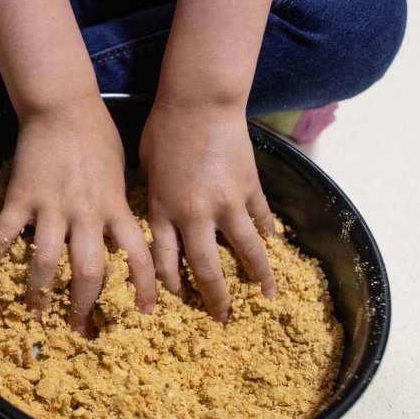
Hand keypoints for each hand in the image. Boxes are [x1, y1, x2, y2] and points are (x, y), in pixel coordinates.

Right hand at [0, 97, 155, 335]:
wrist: (65, 106)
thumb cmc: (99, 136)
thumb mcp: (122, 174)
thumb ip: (120, 207)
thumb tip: (124, 236)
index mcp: (115, 208)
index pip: (138, 257)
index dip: (144, 288)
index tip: (144, 313)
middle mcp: (87, 214)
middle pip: (89, 273)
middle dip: (84, 306)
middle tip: (80, 330)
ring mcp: (53, 206)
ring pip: (46, 261)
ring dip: (39, 293)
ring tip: (34, 313)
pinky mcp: (23, 195)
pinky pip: (6, 231)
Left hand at [140, 100, 276, 321]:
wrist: (199, 101)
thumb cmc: (164, 129)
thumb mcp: (146, 168)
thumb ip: (153, 197)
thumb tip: (158, 214)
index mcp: (162, 212)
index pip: (165, 261)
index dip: (171, 285)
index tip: (177, 300)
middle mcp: (195, 216)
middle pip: (205, 268)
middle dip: (214, 297)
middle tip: (222, 317)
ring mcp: (227, 203)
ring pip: (245, 250)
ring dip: (257, 276)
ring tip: (266, 297)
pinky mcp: (250, 187)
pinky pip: (261, 217)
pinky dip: (267, 231)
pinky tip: (273, 244)